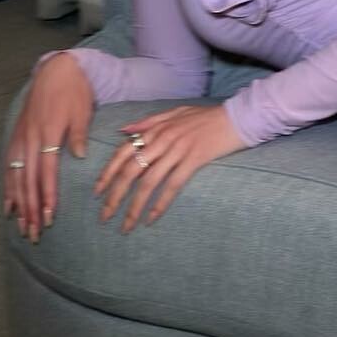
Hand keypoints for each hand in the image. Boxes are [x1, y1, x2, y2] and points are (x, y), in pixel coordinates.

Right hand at [6, 52, 92, 243]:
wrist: (56, 70)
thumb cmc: (74, 91)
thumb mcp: (82, 111)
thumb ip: (79, 135)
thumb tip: (79, 157)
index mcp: (48, 134)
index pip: (46, 172)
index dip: (47, 196)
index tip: (50, 217)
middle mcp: (29, 139)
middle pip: (28, 181)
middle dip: (31, 209)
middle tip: (34, 233)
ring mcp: (20, 139)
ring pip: (16, 178)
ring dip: (19, 204)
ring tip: (22, 226)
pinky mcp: (17, 137)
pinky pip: (10, 167)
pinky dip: (9, 188)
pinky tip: (9, 205)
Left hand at [93, 104, 246, 233]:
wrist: (238, 116)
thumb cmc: (207, 116)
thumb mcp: (175, 112)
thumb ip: (148, 122)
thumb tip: (124, 130)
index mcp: (155, 129)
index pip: (122, 153)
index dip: (107, 174)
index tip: (97, 193)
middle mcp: (162, 140)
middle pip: (130, 171)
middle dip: (115, 196)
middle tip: (105, 216)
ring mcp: (178, 150)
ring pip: (148, 182)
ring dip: (134, 206)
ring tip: (126, 224)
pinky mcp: (194, 160)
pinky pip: (172, 185)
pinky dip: (160, 203)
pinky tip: (152, 218)